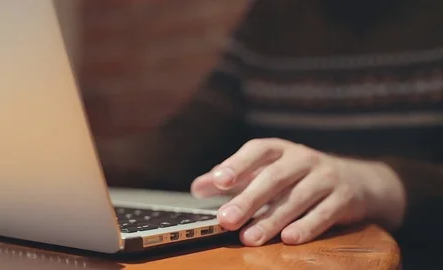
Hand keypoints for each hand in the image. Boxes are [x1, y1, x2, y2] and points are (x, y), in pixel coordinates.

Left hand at [191, 138, 404, 245]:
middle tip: (226, 220)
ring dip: (272, 219)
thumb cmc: (298, 177)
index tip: (219, 181)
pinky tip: (288, 239)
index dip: (238, 164)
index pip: (257, 150)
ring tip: (249, 237)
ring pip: (297, 198)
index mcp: (281, 149)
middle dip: (249, 199)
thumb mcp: (267, 171)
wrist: (356, 180)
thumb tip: (198, 188)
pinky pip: (324, 213)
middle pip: (274, 177)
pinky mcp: (344, 198)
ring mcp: (326, 177)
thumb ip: (233, 179)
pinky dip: (307, 226)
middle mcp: (303, 159)